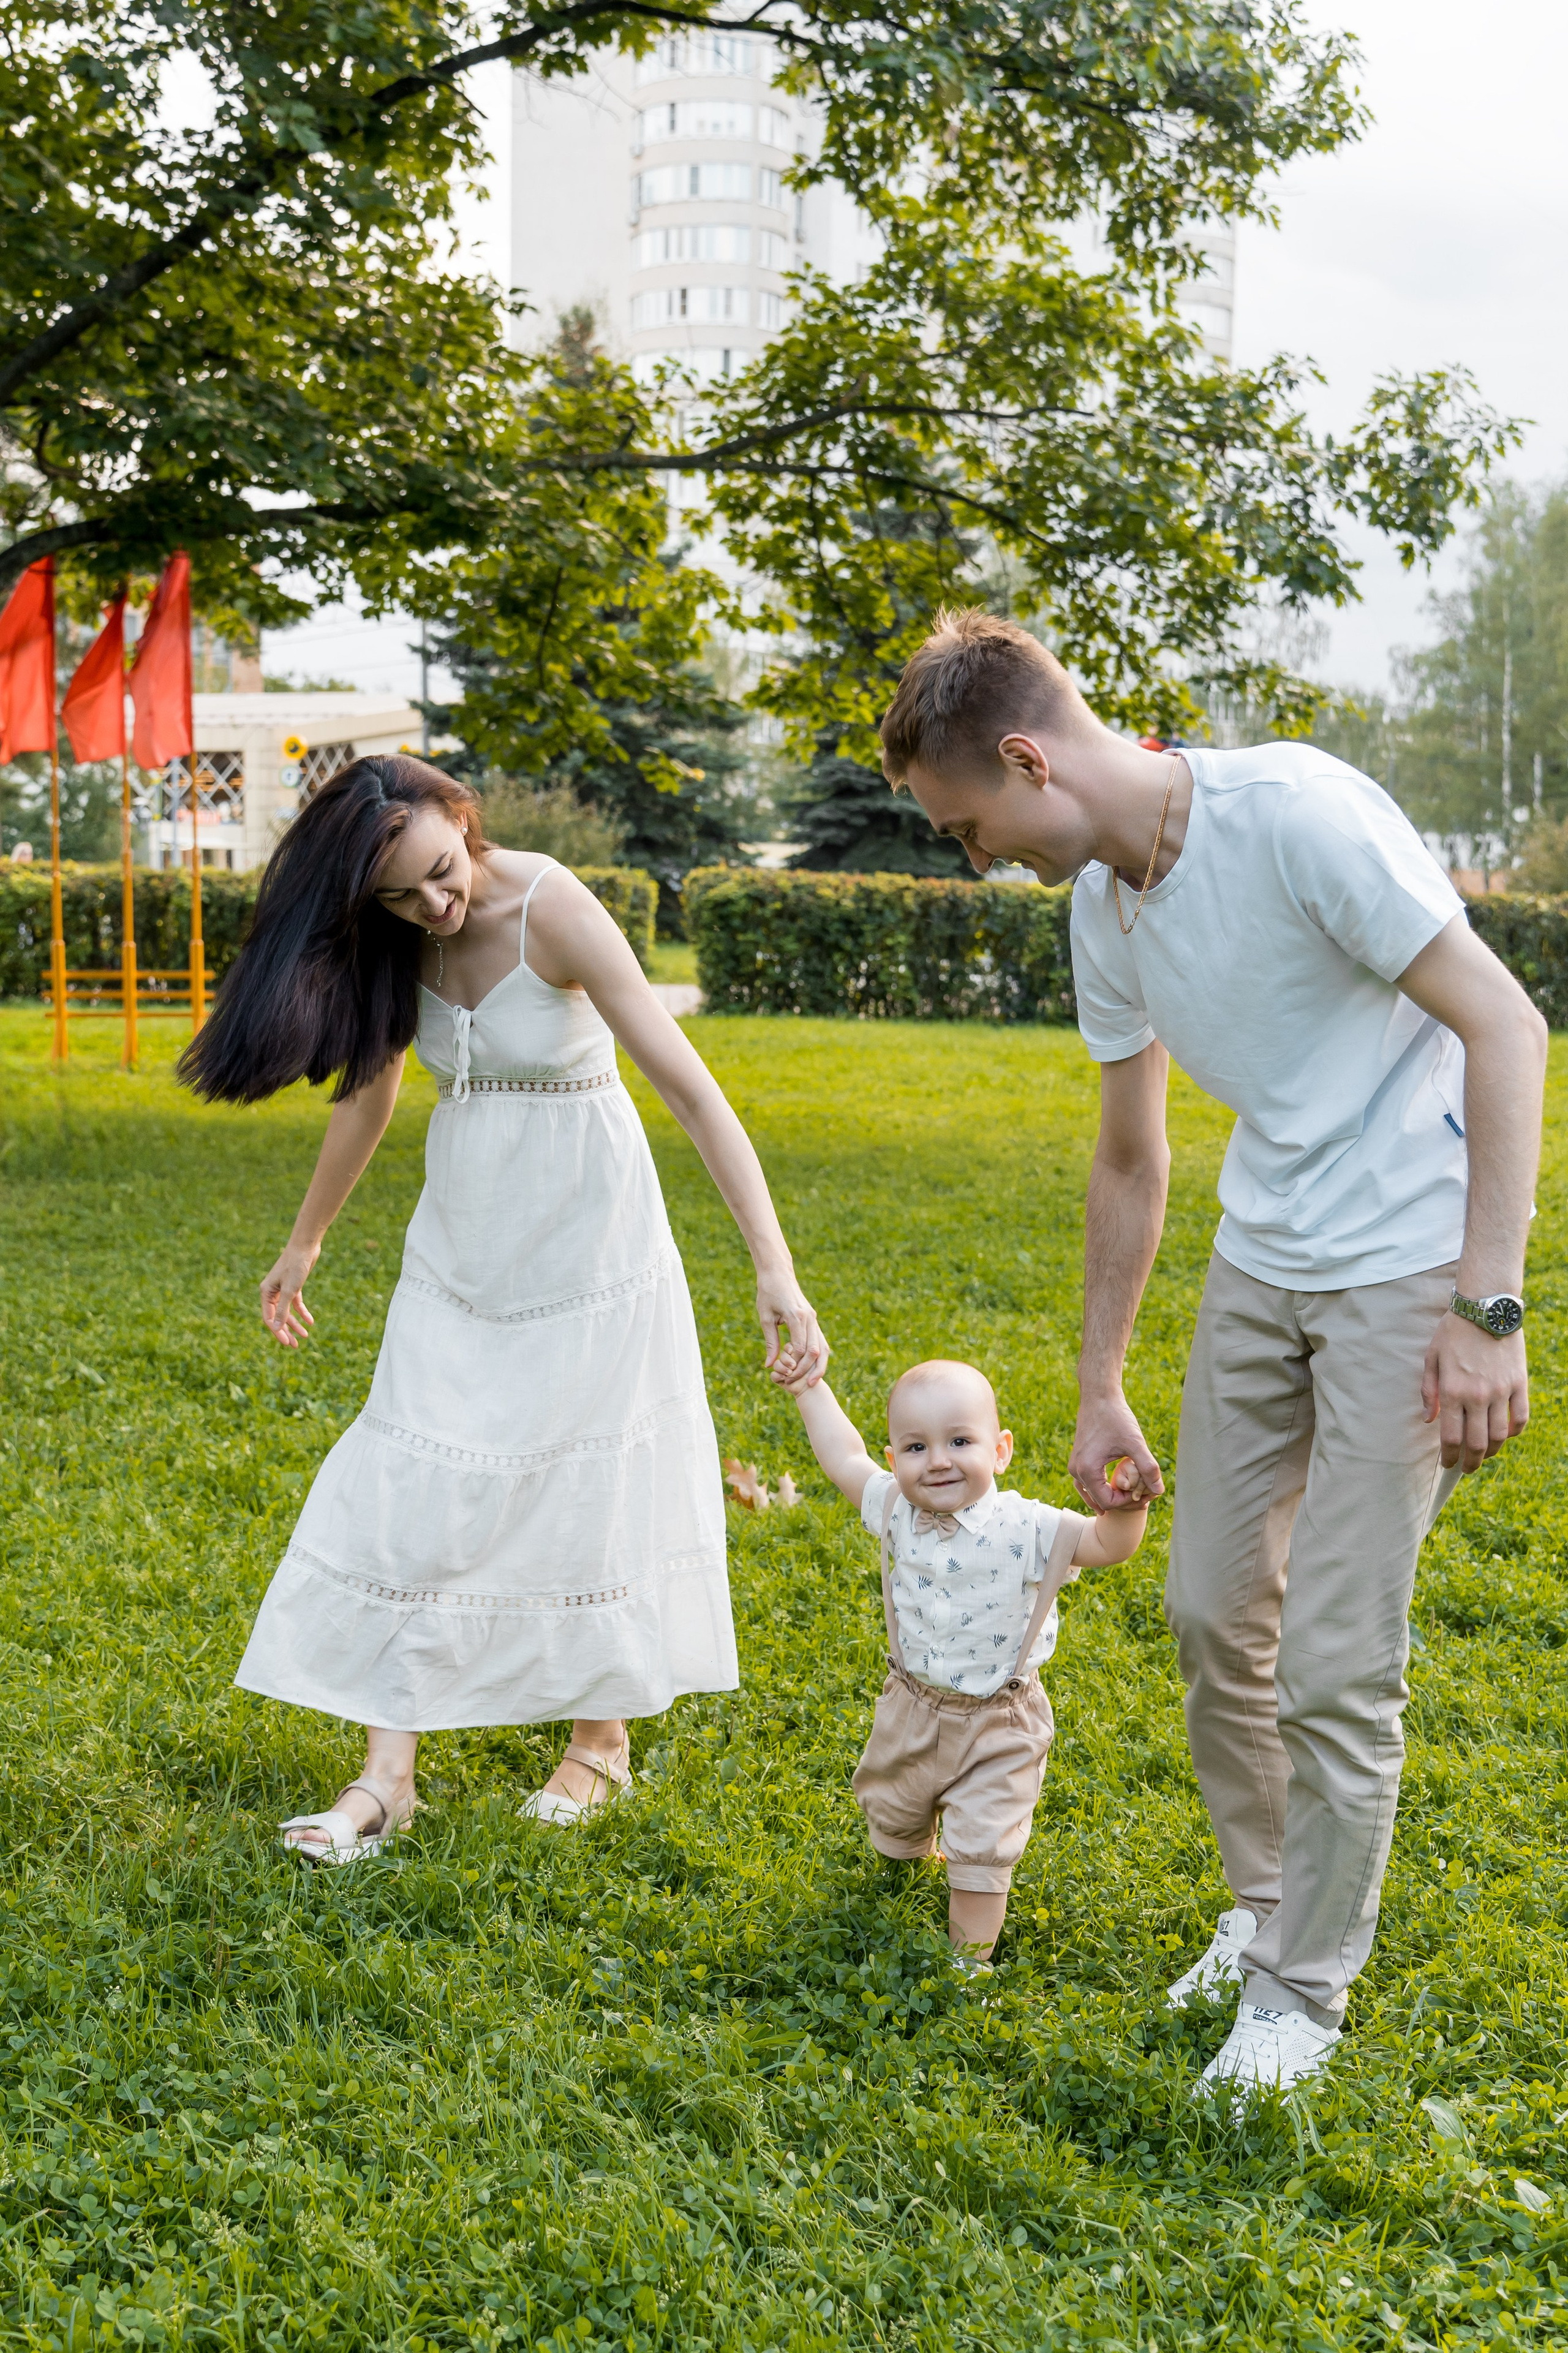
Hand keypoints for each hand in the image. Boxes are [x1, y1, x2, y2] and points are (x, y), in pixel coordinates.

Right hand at [260, 1239, 319, 1347]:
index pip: (269, 1318)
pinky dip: (303, 1312)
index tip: (287, 1343)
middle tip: (295, 1345)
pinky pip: (296, 1303)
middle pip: (278, 1317)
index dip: (277, 1332)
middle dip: (286, 1331)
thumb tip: (276, 1328)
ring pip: (288, 1312)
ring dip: (295, 1324)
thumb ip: (283, 1310)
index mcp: (266, 1293)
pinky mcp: (294, 1286)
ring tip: (305, 1335)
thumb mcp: (290, 1290)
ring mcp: (283, 1289)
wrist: (305, 1246)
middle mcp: (272, 1292)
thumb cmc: (295, 1266)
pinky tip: (310, 1322)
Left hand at [756, 1269, 828, 1388]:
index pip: (802, 1349)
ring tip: (812, 1382)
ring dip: (819, 1366)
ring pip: (823, 1347)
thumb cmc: (768, 1292)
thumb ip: (771, 1342)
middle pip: (816, 1351)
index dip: (796, 1365)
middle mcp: (809, 1318)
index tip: (786, 1376)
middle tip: (800, 1385)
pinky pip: (821, 1340)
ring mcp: (813, 1318)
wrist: (778, 1272)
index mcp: (797, 1317)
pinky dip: (819, 1355)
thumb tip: (769, 1365)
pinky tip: (814, 1368)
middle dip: (808, 1370)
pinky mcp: (813, 1318)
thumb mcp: (765, 1318)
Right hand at [1070, 1390, 1163, 1510]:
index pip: (1108, 1502)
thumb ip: (1148, 1468)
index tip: (1145, 1492)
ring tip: (1132, 1493)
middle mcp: (1076, 1471)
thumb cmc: (1116, 1417)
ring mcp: (1075, 1466)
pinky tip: (1114, 1490)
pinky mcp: (1078, 1460)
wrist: (1099, 1397)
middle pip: (1100, 1500)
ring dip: (1112, 1496)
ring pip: (1092, 1494)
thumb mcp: (1135, 1443)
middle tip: (1144, 1493)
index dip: (1129, 1502)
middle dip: (1123, 1499)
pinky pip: (1086, 1484)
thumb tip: (1159, 1491)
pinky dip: (1100, 1489)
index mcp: (1087, 1470)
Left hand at [1421, 1310, 1527, 1471]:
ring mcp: (1501, 1391)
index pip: (1450, 1437)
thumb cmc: (1453, 1332)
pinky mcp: (1519, 1384)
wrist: (1486, 1309)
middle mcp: (1477, 1396)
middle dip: (1470, 1462)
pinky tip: (1506, 1436)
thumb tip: (1428, 1420)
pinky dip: (1514, 1432)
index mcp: (1452, 1391)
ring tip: (1485, 1456)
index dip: (1449, 1457)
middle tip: (1466, 1468)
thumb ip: (1428, 1392)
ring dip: (1492, 1452)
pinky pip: (1520, 1417)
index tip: (1447, 1464)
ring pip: (1500, 1436)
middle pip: (1476, 1443)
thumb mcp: (1431, 1358)